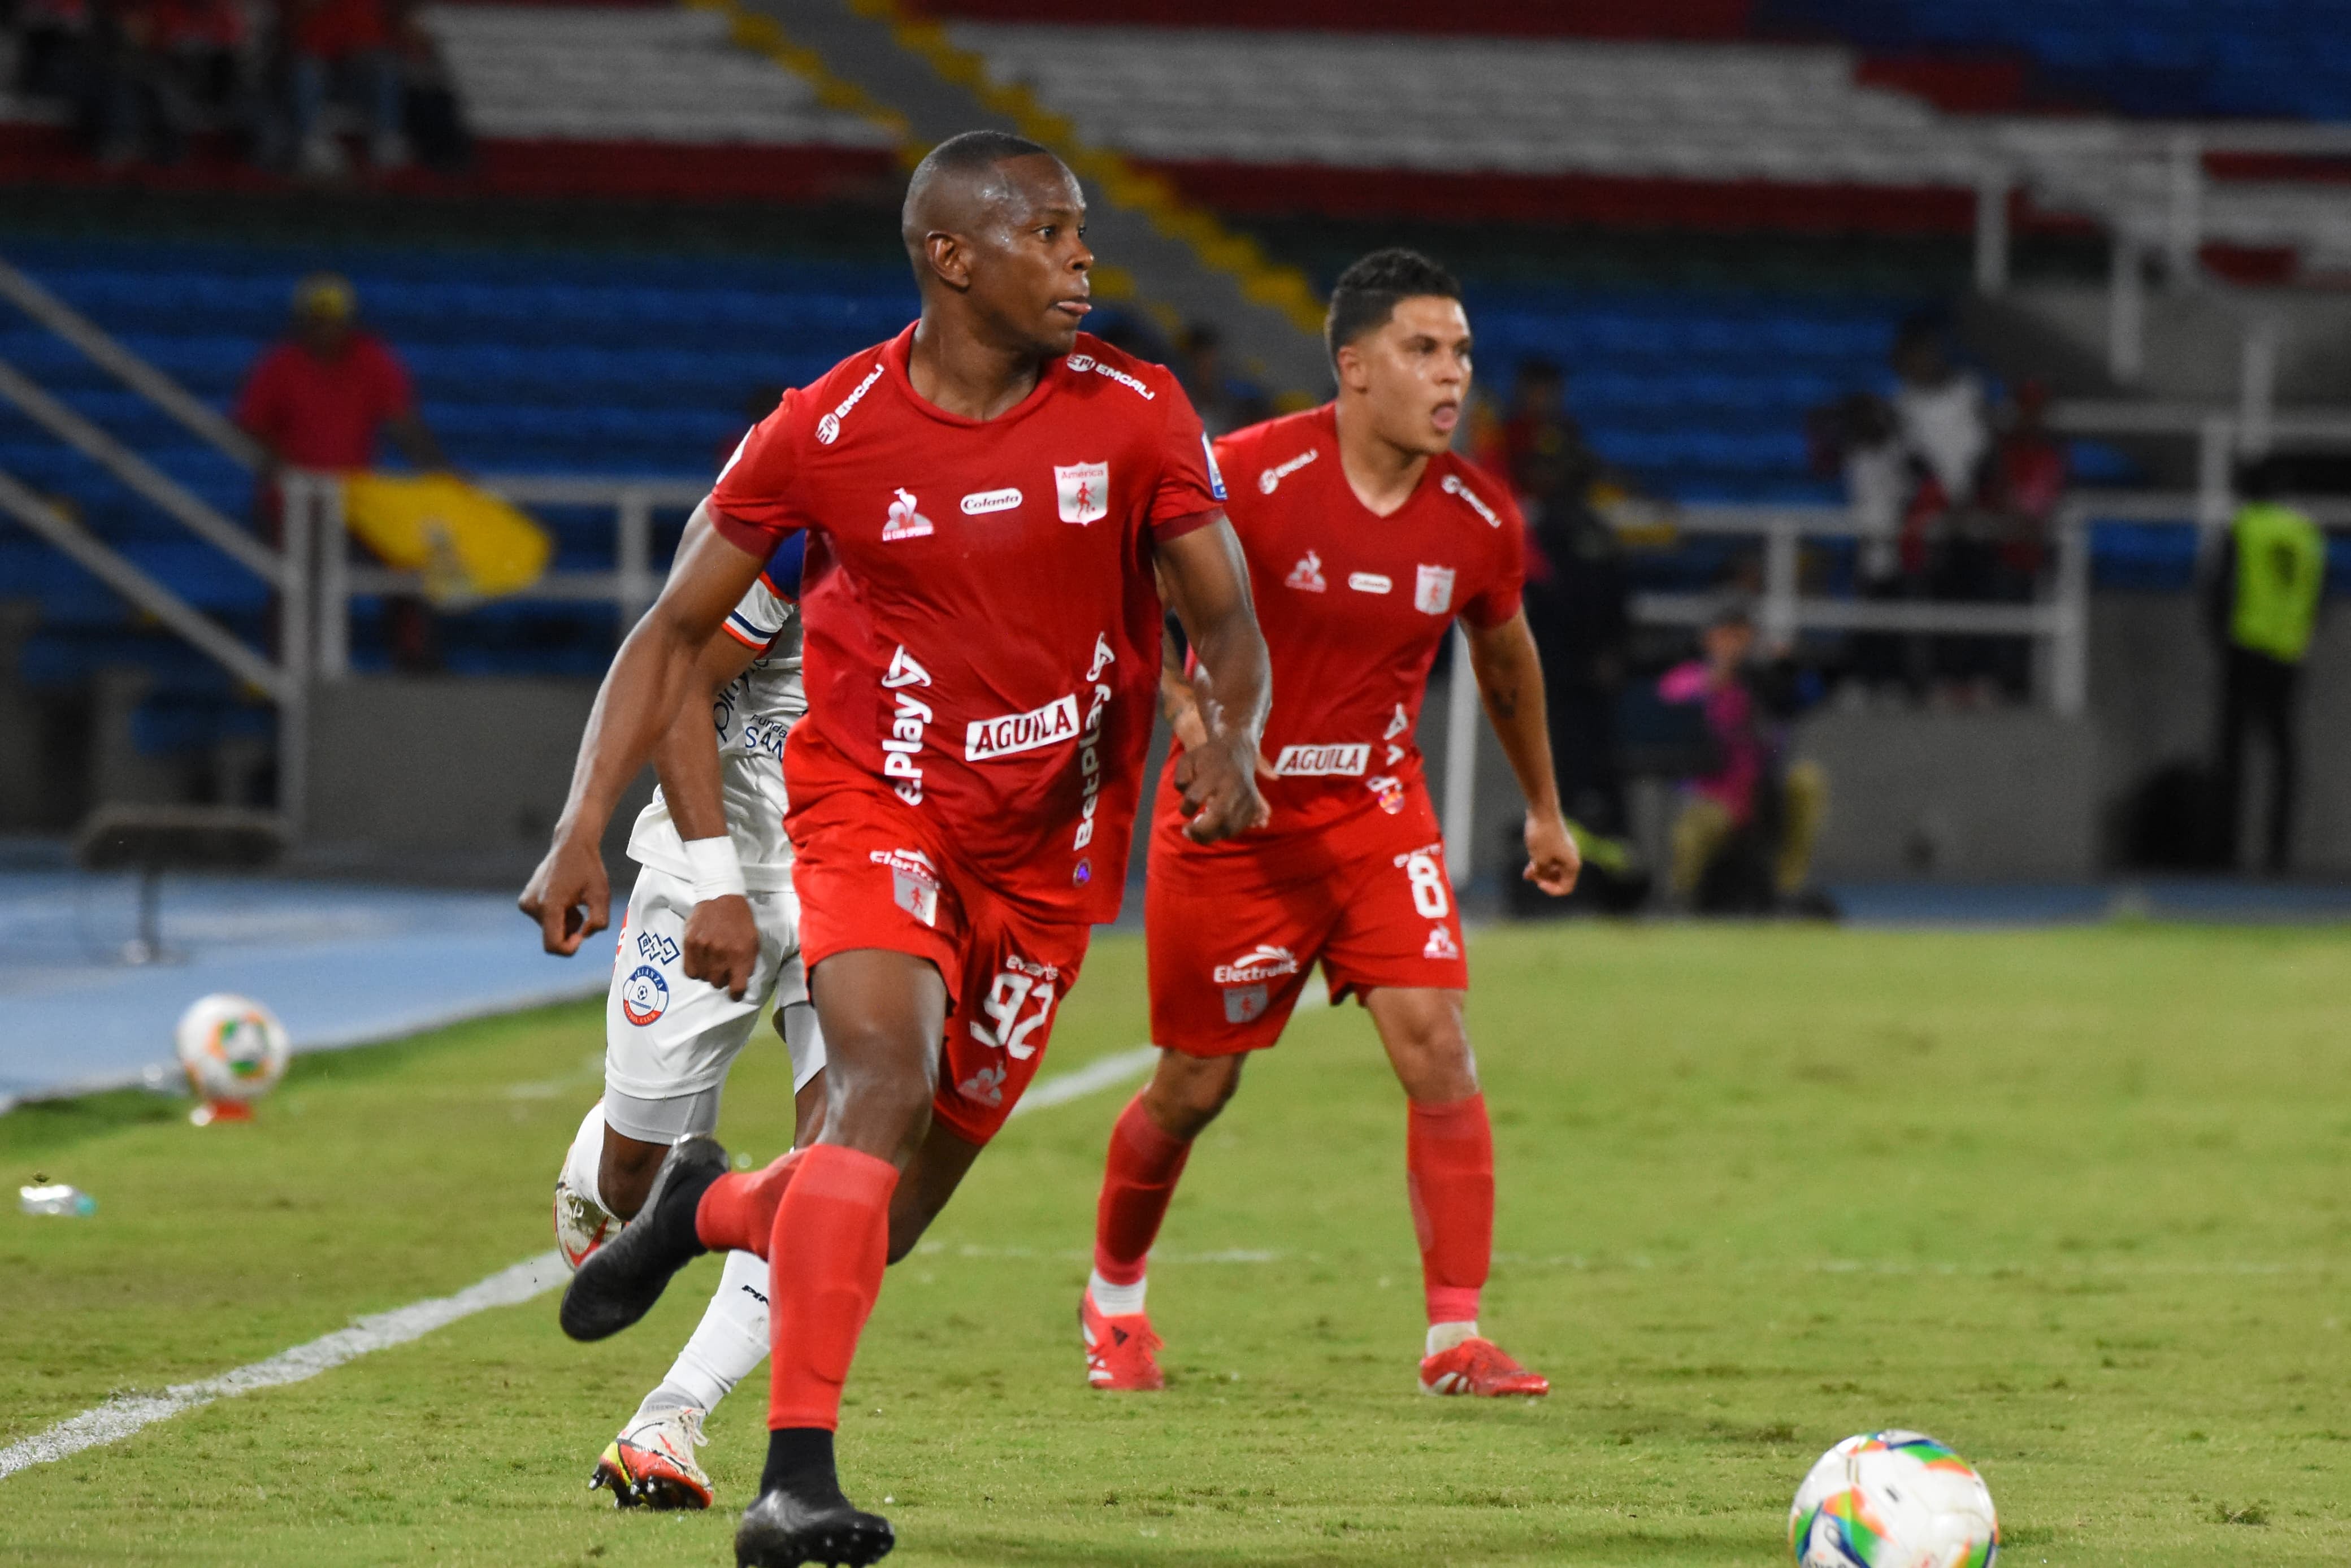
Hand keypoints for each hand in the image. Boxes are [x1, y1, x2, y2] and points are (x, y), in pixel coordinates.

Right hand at [519, 829, 608, 954]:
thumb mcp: (602, 896)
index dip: (570, 948)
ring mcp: (526, 903)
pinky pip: (544, 919)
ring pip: (549, 929)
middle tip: (582, 909)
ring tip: (574, 901)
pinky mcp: (525, 901)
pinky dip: (557, 915)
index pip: (553, 946)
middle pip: (553, 937)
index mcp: (548, 906)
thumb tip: (583, 935)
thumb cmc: (589, 869)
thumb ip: (598, 922)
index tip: (582, 935)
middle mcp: (532, 906)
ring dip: (565, 922)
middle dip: (570, 930)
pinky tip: (565, 897)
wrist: (571, 845)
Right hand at [681, 894, 759, 1000]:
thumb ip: (747, 963)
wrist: (722, 897)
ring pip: (703, 977)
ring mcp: (704, 949)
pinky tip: (700, 961)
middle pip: (717, 984)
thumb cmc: (741, 921)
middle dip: (721, 979)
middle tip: (723, 968)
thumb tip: (739, 982)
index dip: (736, 993)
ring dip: (708, 973)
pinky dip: (695, 969)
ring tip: (711, 962)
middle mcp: (721, 955)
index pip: (737, 988)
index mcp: (741, 955)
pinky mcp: (689, 943)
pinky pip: (689, 971)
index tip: (735, 991)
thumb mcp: (753, 941)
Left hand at [1176, 730, 1270, 843]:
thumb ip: (1181, 778)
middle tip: (1187, 832)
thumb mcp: (1188, 760)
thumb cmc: (1207, 757)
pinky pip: (1240, 826)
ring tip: (1199, 835)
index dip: (1186, 808)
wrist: (1238, 750)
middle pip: (1219, 815)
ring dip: (1212, 836)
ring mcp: (1245, 797)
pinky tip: (1215, 830)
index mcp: (1213, 773)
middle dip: (1201, 831)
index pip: (1195, 797)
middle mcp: (1232, 786)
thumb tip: (1186, 798)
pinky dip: (1225, 833)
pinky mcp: (1252, 805)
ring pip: (1230, 826)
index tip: (1185, 810)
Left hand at [1523, 809, 1579, 895]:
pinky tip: (1528, 867)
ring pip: (1554, 870)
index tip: (1538, 881)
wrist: (1542, 810)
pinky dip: (1541, 865)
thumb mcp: (1539, 860)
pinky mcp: (1557, 844)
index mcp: (1572, 865)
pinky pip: (1551, 860)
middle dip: (1545, 881)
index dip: (1550, 889)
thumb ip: (1541, 873)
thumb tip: (1539, 876)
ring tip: (1527, 873)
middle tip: (1531, 876)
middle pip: (1560, 879)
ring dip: (1541, 874)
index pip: (1565, 888)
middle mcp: (1571, 859)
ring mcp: (1564, 851)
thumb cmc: (1542, 836)